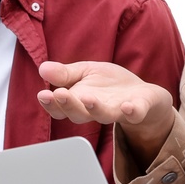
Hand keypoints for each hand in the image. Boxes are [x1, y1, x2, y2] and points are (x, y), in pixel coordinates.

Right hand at [37, 60, 175, 168]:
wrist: (142, 94)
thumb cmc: (110, 85)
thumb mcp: (86, 73)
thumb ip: (65, 74)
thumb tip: (42, 68)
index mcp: (80, 102)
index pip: (61, 108)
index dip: (51, 104)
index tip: (43, 94)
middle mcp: (96, 110)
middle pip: (79, 114)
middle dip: (68, 105)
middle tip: (59, 94)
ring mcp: (118, 111)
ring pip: (104, 115)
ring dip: (95, 108)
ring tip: (88, 99)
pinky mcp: (139, 109)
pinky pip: (135, 114)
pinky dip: (132, 112)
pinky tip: (127, 106)